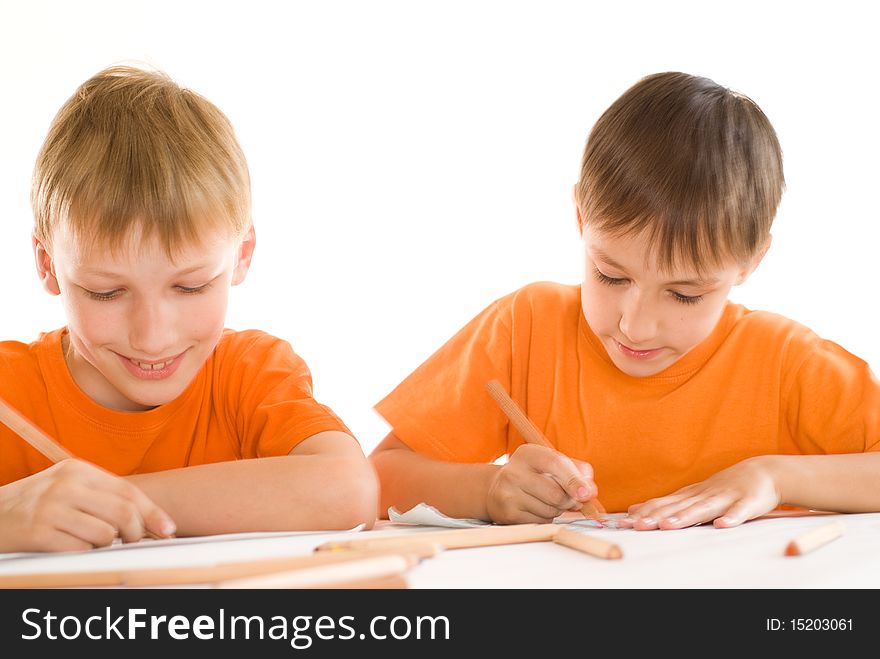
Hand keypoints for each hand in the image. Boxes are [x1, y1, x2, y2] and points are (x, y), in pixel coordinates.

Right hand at [0, 459, 175, 551]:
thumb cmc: (35, 505)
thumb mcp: (68, 488)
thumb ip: (104, 497)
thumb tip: (150, 520)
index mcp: (78, 470)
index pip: (128, 491)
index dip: (153, 513)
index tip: (168, 530)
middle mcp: (66, 485)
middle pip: (124, 513)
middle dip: (138, 533)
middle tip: (134, 542)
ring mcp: (51, 508)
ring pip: (106, 535)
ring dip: (106, 546)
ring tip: (89, 541)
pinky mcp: (39, 533)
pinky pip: (80, 550)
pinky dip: (83, 554)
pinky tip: (69, 546)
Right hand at [486, 444, 596, 523]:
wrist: (497, 489)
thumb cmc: (533, 475)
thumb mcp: (552, 464)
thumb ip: (577, 471)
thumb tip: (590, 491)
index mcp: (527, 454)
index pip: (555, 464)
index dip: (574, 480)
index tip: (588, 493)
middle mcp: (513, 472)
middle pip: (556, 494)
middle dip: (570, 500)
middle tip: (571, 499)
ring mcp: (508, 494)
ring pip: (551, 510)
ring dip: (559, 510)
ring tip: (549, 501)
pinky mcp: (508, 514)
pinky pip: (541, 521)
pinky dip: (547, 518)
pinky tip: (538, 508)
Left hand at [618, 457, 780, 530]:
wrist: (765, 472)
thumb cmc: (725, 487)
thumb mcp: (693, 494)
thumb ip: (667, 503)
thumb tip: (634, 509)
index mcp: (691, 495)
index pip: (664, 503)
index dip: (644, 512)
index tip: (624, 522)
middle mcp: (705, 495)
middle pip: (678, 507)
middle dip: (657, 516)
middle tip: (637, 525)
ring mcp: (726, 498)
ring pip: (704, 509)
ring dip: (686, 517)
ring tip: (668, 526)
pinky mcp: (749, 503)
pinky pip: (740, 512)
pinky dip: (731, 518)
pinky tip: (722, 525)